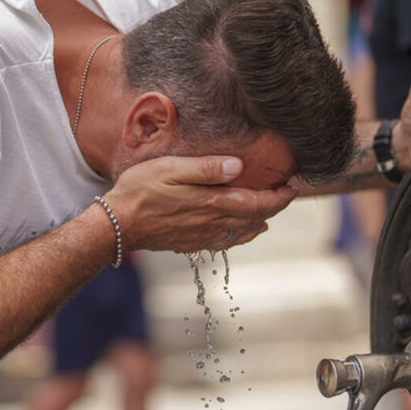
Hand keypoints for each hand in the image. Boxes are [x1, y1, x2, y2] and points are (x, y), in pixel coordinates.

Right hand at [104, 155, 297, 252]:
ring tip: (269, 212)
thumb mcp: (172, 168)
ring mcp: (202, 236)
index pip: (256, 201)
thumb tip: (239, 166)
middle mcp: (212, 222)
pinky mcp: (191, 244)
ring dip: (260, 221)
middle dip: (273, 207)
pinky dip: (242, 236)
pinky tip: (244, 232)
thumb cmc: (141, 190)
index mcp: (211, 202)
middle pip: (254, 217)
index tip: (292, 188)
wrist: (118, 225)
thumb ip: (207, 168)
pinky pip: (226, 242)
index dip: (278, 197)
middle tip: (286, 195)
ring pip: (242, 232)